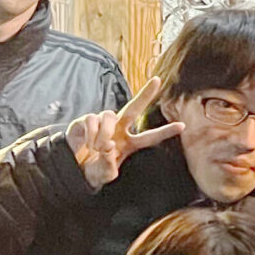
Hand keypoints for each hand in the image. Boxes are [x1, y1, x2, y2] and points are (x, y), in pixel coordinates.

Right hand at [66, 76, 184, 191]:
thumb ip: (109, 165)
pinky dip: (91, 134)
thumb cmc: (93, 171)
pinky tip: (87, 144)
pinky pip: (93, 119)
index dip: (165, 131)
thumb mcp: (104, 174)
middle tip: (157, 80)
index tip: (182, 125)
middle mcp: (119, 129)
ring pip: (110, 116)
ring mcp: (103, 122)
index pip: (150, 137)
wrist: (72, 169)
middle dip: (145, 94)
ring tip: (97, 148)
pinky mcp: (87, 120)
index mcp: (129, 143)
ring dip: (104, 133)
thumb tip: (109, 146)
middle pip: (134, 108)